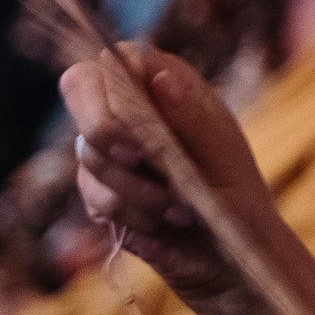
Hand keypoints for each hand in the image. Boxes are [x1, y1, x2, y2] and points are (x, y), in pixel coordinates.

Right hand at [61, 44, 270, 304]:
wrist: (229, 257)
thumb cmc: (235, 196)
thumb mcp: (223, 154)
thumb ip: (191, 116)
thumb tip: (160, 75)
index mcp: (166, 86)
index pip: (118, 57)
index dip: (116, 83)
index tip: (141, 125)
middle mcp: (131, 110)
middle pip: (79, 87)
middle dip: (107, 131)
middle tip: (143, 160)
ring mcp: (109, 150)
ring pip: (89, 151)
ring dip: (138, 187)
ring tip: (181, 207)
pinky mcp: (98, 191)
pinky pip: (95, 196)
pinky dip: (133, 214)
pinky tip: (164, 222)